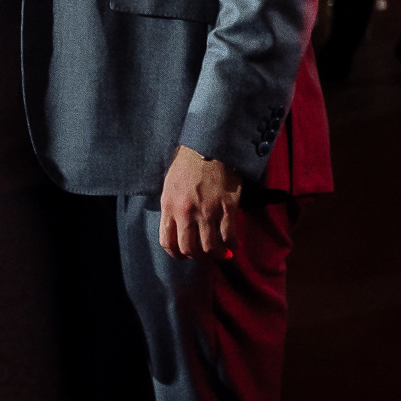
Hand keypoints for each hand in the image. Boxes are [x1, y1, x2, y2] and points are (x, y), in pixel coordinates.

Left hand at [160, 146, 241, 260]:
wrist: (211, 144)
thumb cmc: (189, 162)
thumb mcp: (170, 184)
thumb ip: (171, 207)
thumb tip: (177, 226)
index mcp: (169, 206)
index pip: (167, 242)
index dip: (177, 254)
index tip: (185, 255)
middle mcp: (186, 213)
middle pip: (189, 249)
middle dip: (197, 257)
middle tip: (204, 254)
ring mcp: (207, 211)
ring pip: (210, 247)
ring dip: (216, 254)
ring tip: (221, 253)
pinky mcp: (227, 207)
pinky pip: (229, 235)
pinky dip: (232, 244)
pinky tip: (233, 245)